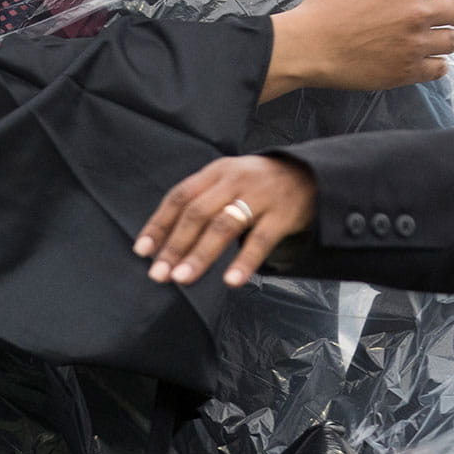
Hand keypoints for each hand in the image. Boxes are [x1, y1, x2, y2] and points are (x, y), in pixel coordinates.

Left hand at [135, 155, 317, 287]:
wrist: (310, 174)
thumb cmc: (259, 185)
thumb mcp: (228, 181)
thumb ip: (201, 202)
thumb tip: (165, 242)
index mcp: (215, 172)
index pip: (180, 197)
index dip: (159, 224)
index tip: (142, 251)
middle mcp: (234, 180)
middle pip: (197, 213)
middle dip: (175, 246)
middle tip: (159, 274)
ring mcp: (259, 196)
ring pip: (224, 226)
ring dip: (201, 254)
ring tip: (183, 278)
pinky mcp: (283, 214)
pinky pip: (260, 240)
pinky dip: (244, 261)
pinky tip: (230, 280)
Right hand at [262, 0, 453, 100]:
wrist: (309, 47)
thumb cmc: (325, 6)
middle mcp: (416, 13)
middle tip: (450, 14)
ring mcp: (413, 45)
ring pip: (451, 41)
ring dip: (448, 37)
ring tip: (440, 38)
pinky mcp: (406, 71)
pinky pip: (439, 68)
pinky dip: (438, 64)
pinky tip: (430, 60)